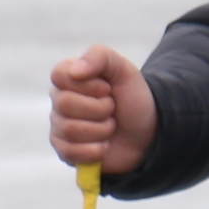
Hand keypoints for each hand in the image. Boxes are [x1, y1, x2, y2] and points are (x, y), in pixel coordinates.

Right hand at [48, 44, 157, 178]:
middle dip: (100, 108)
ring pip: (69, 129)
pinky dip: (95, 150)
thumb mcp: (124, 70)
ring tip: (112, 126)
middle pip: (65, 104)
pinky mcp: (65, 151)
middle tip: (113, 109)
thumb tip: (75, 71)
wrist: (148, 132)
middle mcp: (60, 101)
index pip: (59, 75)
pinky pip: (69, 152)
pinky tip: (105, 146)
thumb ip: (100, 56)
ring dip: (101, 130)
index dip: (89, 84)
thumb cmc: (133, 98)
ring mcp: (60, 127)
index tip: (108, 89)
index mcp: (69, 77)